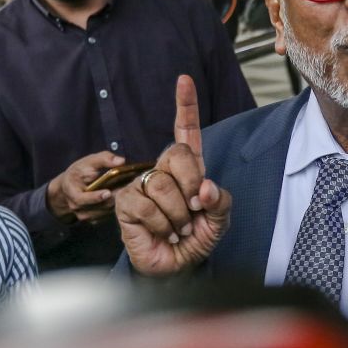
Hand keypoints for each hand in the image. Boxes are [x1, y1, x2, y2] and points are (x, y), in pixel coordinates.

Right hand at [46, 151, 122, 220]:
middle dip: (113, 197)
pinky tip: (121, 196)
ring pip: (106, 211)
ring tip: (126, 190)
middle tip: (127, 188)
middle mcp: (77, 207)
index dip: (95, 197)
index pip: (82, 199)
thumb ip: (104, 159)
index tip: (107, 192)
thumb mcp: (88, 162)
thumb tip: (121, 161)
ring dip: (117, 201)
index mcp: (72, 193)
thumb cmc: (79, 173)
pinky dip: (116, 206)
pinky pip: (108, 214)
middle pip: (99, 206)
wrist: (70, 186)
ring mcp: (85, 215)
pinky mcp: (94, 219)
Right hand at [115, 75, 231, 275]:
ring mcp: (142, 185)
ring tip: (179, 227)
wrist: (176, 268)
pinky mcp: (126, 203)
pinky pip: (146, 204)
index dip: (185, 105)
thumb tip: (206, 187)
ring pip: (163, 184)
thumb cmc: (196, 238)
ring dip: (178, 214)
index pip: (186, 131)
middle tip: (195, 209)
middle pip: (178, 154)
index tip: (184, 80)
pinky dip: (162, 223)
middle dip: (192, 184)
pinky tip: (163, 232)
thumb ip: (220, 201)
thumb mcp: (220, 220)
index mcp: (188, 168)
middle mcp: (163, 171)